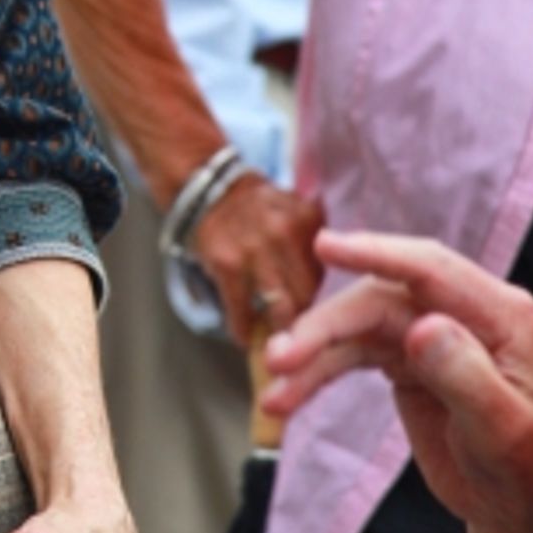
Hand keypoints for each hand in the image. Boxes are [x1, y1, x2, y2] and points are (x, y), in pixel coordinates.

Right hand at [192, 173, 324, 347]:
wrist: (207, 188)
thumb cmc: (254, 207)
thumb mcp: (292, 210)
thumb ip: (313, 240)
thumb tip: (324, 288)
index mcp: (308, 220)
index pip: (326, 272)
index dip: (317, 293)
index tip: (310, 307)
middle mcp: (285, 233)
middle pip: (308, 293)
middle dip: (303, 318)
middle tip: (296, 335)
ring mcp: (255, 250)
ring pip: (281, 308)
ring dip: (278, 331)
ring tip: (275, 344)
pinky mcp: (227, 265)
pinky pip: (242, 309)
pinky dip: (244, 328)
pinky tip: (245, 336)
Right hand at [259, 228, 532, 532]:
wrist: (525, 510)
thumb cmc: (531, 471)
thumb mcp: (505, 429)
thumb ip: (466, 375)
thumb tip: (422, 327)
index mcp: (499, 315)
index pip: (430, 269)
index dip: (376, 253)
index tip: (325, 246)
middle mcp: (461, 315)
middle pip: (378, 302)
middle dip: (325, 328)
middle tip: (279, 361)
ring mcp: (429, 336)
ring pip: (357, 330)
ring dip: (312, 356)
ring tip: (274, 393)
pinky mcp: (406, 362)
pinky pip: (352, 357)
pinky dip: (317, 377)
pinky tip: (286, 401)